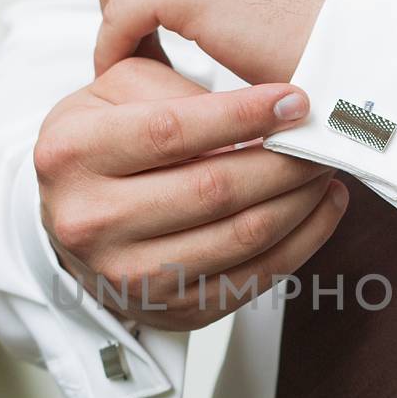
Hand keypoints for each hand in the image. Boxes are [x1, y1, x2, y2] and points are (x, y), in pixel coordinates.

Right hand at [34, 57, 349, 331]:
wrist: (73, 219)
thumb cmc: (100, 145)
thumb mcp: (112, 92)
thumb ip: (175, 86)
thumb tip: (260, 107)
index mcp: (73, 155)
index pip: (172, 132)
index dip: (242, 114)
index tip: (294, 101)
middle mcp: (93, 221)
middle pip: (214, 190)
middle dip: (284, 160)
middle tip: (320, 136)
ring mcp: (131, 276)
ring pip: (242, 236)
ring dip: (300, 200)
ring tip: (323, 167)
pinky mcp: (172, 310)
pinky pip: (254, 277)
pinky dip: (302, 240)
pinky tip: (318, 207)